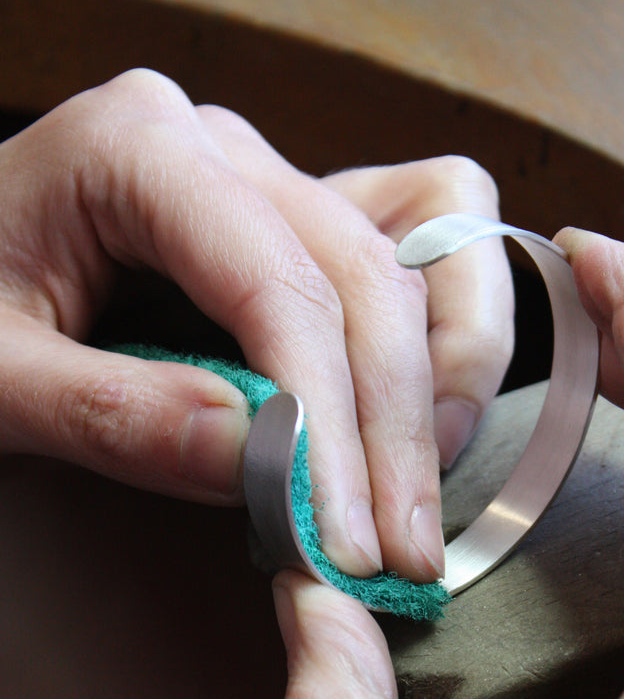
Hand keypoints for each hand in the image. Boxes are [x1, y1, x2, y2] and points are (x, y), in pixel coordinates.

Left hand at [0, 69, 512, 580]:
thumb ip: (112, 414)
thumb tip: (259, 462)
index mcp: (141, 149)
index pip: (277, 286)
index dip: (326, 420)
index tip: (341, 531)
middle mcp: (226, 152)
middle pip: (367, 279)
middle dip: (393, 428)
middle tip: (400, 549)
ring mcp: (269, 187)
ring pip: (407, 270)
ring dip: (437, 389)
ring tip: (417, 502)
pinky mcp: (292, 234)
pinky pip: (407, 260)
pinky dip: (436, 345)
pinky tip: (417, 430)